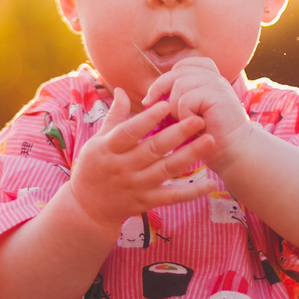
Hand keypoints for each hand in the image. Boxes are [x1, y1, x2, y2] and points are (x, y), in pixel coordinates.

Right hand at [67, 90, 212, 237]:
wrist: (87, 209)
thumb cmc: (92, 167)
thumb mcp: (97, 141)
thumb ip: (114, 116)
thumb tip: (123, 89)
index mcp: (109, 148)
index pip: (130, 131)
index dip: (148, 118)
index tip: (167, 103)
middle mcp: (123, 167)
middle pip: (153, 149)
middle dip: (177, 133)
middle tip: (198, 119)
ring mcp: (136, 186)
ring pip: (166, 169)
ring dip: (189, 155)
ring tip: (209, 140)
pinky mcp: (147, 202)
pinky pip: (172, 197)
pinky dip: (193, 192)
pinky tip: (211, 184)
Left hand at [141, 57, 253, 171]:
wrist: (232, 153)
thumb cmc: (207, 137)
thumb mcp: (189, 114)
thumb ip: (176, 99)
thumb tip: (148, 98)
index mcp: (209, 77)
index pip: (182, 65)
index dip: (166, 79)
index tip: (154, 98)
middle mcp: (214, 77)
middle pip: (177, 71)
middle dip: (161, 90)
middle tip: (153, 109)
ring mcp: (217, 84)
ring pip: (179, 84)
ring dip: (173, 107)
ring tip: (182, 122)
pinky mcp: (218, 96)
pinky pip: (185, 99)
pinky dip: (182, 115)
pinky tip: (194, 126)